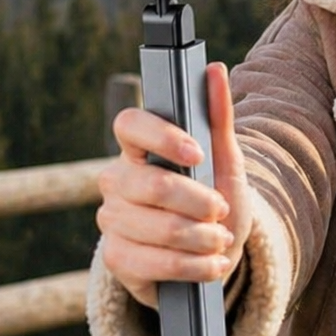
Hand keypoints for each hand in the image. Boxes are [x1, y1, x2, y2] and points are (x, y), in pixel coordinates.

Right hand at [96, 62, 252, 308]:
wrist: (211, 252)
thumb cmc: (214, 196)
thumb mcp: (224, 159)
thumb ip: (217, 114)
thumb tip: (215, 68)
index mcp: (138, 148)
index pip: (129, 125)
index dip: (161, 136)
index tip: (196, 153)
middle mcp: (116, 180)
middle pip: (151, 185)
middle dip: (198, 202)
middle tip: (221, 209)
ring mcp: (111, 220)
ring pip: (158, 228)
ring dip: (201, 238)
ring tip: (221, 240)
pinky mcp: (115, 259)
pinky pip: (154, 263)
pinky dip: (193, 266)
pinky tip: (212, 265)